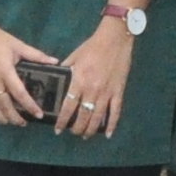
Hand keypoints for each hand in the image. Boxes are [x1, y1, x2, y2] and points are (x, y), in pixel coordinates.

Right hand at [0, 6, 60, 126]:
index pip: (19, 93)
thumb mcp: (18, 45)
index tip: (38, 114)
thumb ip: (36, 55)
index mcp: (5, 71)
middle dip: (15, 117)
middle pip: (4, 106)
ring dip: (3, 118)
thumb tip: (54, 61)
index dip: (29, 106)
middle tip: (25, 123)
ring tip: (12, 122)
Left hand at [58, 12, 139, 138]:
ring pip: (97, 118)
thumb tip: (57, 78)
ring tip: (85, 136)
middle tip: (72, 132)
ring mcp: (107, 92)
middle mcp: (92, 90)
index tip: (58, 129)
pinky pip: (115, 112)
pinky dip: (112, 125)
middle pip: (83, 116)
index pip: (68, 107)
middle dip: (76, 128)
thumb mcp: (74, 56)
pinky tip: (107, 134)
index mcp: (79, 81)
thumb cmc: (92, 47)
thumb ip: (66, 70)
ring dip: (90, 129)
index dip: (62, 121)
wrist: (114, 39)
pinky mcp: (118, 92)